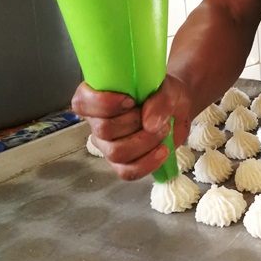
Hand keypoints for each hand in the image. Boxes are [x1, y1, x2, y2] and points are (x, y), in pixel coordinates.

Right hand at [72, 75, 192, 180]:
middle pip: (103, 130)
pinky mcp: (120, 163)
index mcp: (97, 96)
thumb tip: (150, 123)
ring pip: (115, 153)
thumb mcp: (167, 89)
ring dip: (145, 142)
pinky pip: (126, 172)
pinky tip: (162, 150)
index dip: (104, 104)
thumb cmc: (163, 95)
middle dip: (135, 123)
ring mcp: (107, 145)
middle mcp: (97, 122)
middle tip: (157, 116)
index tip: (130, 101)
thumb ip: (160, 100)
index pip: (82, 103)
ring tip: (164, 130)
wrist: (177, 111)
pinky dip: (148, 163)